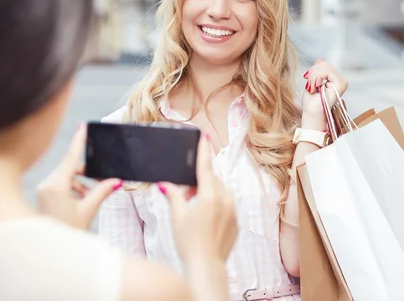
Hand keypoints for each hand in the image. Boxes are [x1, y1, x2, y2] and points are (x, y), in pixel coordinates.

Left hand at [36, 124, 122, 229]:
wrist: (48, 251)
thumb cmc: (68, 231)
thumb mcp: (88, 210)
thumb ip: (102, 192)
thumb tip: (117, 180)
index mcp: (57, 185)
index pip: (72, 157)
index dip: (79, 140)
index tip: (84, 125)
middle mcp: (47, 184)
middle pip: (71, 167)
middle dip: (87, 171)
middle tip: (103, 178)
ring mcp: (44, 190)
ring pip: (67, 176)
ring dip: (82, 182)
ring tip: (93, 195)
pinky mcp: (43, 196)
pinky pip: (61, 184)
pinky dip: (74, 188)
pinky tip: (84, 200)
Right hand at [160, 135, 237, 263]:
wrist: (207, 266)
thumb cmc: (189, 242)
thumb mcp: (177, 217)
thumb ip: (174, 197)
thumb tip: (166, 185)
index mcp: (209, 197)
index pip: (205, 168)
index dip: (203, 151)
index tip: (204, 137)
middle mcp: (225, 200)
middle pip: (212, 181)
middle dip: (200, 182)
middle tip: (186, 193)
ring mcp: (233, 211)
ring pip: (221, 192)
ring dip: (209, 193)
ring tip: (195, 208)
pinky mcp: (237, 221)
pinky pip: (228, 205)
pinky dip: (217, 205)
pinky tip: (206, 220)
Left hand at [301, 58, 348, 128]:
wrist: (311, 114)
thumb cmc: (311, 102)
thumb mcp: (312, 82)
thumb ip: (318, 71)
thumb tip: (320, 59)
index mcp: (335, 79)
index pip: (323, 65)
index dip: (313, 71)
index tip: (308, 82)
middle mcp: (341, 79)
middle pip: (324, 64)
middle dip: (312, 74)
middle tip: (310, 87)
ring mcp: (342, 82)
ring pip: (324, 66)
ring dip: (313, 77)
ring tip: (313, 88)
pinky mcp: (341, 84)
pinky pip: (326, 71)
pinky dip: (316, 78)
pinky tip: (316, 88)